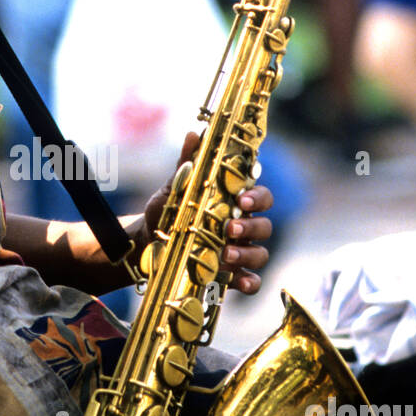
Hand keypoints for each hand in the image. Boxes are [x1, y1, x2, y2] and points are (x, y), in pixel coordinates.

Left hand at [138, 132, 272, 294]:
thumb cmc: (169, 212)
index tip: (242, 198)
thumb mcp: (175, 188)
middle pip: (265, 225)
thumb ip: (187, 164)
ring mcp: (240, 252)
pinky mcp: (232, 276)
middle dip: (252, 227)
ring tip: (226, 255)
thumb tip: (194, 133)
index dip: (258, 196)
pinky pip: (253, 281)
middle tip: (230, 229)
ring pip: (261, 253)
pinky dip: (251, 282)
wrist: (149, 244)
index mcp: (234, 204)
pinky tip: (240, 282)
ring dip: (248, 254)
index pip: (260, 195)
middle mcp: (242, 227)